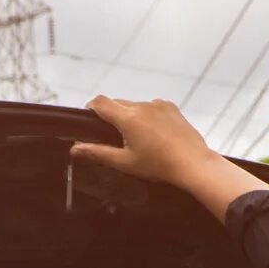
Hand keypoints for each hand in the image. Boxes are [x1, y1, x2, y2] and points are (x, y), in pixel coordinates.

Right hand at [71, 94, 268, 219]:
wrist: (193, 163)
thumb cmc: (159, 166)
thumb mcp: (124, 162)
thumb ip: (97, 153)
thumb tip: (75, 148)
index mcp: (128, 118)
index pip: (100, 102)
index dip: (91, 108)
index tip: (89, 118)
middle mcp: (143, 106)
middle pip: (118, 103)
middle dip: (112, 116)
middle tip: (114, 138)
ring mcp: (158, 104)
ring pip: (135, 106)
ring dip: (131, 117)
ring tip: (138, 140)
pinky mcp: (171, 107)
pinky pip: (151, 107)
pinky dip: (147, 117)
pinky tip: (153, 136)